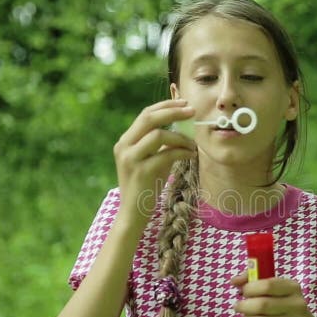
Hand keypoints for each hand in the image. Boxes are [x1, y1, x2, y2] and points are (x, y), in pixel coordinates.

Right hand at [113, 99, 196, 225]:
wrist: (134, 213)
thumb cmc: (146, 185)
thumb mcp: (151, 159)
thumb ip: (161, 144)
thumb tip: (182, 126)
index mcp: (125, 141)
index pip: (146, 114)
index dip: (166, 105)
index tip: (185, 103)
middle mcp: (124, 146)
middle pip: (149, 118)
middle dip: (173, 111)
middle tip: (192, 111)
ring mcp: (130, 159)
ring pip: (157, 135)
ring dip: (180, 137)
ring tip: (192, 144)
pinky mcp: (141, 172)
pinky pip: (165, 154)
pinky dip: (181, 152)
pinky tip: (191, 154)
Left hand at [230, 272, 313, 316]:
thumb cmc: (282, 303)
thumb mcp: (273, 288)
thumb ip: (252, 279)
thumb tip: (234, 281)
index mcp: (292, 286)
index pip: (267, 285)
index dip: (250, 288)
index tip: (243, 292)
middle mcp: (298, 303)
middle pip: (262, 305)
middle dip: (244, 306)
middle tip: (238, 306)